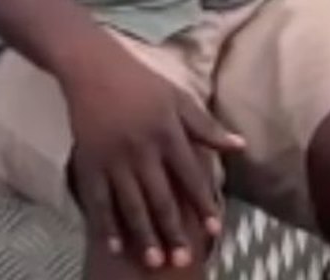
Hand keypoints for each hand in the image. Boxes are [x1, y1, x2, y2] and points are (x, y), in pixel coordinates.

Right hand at [59, 46, 246, 269]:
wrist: (94, 70)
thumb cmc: (144, 84)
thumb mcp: (180, 100)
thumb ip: (207, 127)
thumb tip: (241, 146)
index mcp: (169, 134)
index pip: (191, 176)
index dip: (203, 204)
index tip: (216, 230)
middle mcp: (142, 150)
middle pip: (162, 197)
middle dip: (174, 231)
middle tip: (184, 260)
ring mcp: (113, 159)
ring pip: (131, 205)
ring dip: (145, 235)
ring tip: (155, 262)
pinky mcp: (88, 163)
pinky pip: (98, 200)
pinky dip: (106, 225)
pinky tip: (116, 246)